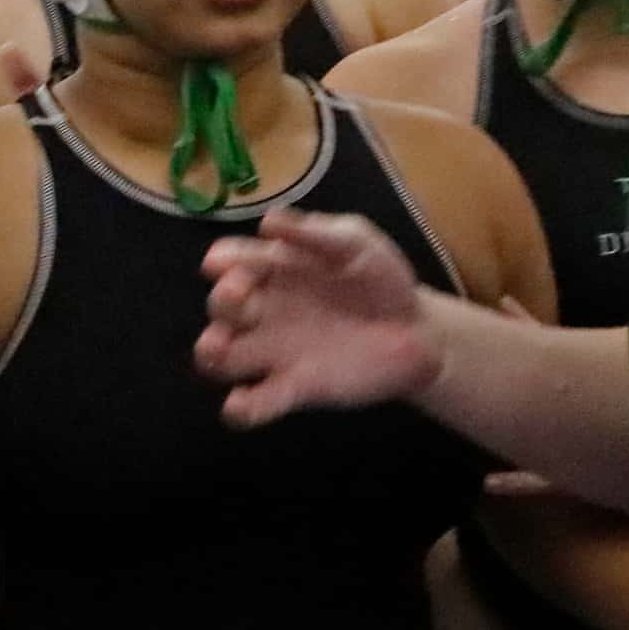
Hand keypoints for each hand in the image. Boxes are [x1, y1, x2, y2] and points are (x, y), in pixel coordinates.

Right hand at [196, 209, 439, 425]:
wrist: (417, 331)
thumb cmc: (382, 279)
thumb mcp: (355, 241)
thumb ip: (315, 231)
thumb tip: (267, 221)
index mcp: (274, 268)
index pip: (231, 261)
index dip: (222, 261)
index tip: (223, 262)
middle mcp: (265, 310)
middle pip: (220, 308)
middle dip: (220, 302)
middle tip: (238, 297)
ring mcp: (275, 352)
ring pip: (220, 356)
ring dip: (211, 353)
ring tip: (220, 349)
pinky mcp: (295, 388)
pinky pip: (256, 404)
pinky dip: (240, 408)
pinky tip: (241, 403)